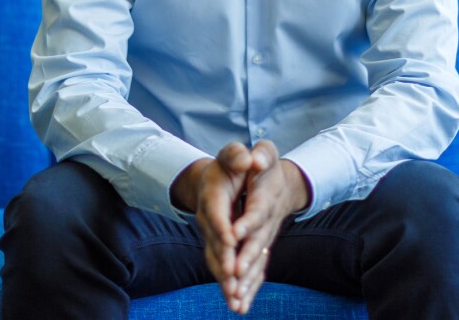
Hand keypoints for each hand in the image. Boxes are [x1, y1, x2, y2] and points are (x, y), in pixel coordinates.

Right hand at [170, 142, 308, 314]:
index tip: (232, 240)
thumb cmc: (231, 164)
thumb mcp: (236, 154)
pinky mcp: (220, 248)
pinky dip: (231, 286)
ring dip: (225, 281)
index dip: (222, 226)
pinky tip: (240, 304)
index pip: (216, 212)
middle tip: (232, 276)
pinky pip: (223, 269)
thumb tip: (249, 160)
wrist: (216, 178)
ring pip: (217, 261)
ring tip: (235, 301)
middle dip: (223, 260)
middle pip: (215, 243)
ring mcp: (213, 235)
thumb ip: (238, 155)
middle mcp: (209, 218)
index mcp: (212, 194)